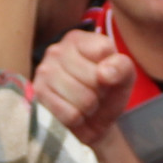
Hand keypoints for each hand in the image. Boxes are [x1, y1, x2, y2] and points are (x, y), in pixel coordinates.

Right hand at [35, 26, 138, 145]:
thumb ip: (122, 67)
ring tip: (83, 104)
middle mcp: (57, 51)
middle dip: (100, 92)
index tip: (106, 75)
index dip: (112, 69)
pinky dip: (77, 120)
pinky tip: (72, 114)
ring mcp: (44, 73)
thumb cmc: (107, 93)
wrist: (92, 123)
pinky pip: (70, 115)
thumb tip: (104, 73)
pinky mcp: (38, 98)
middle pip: (94, 77)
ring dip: (89, 108)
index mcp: (78, 39)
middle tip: (94, 93)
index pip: (103, 50)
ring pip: (83, 98)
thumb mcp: (124, 77)